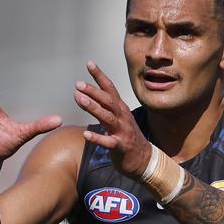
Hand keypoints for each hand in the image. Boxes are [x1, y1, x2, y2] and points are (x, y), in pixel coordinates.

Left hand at [74, 61, 150, 178]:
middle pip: (108, 101)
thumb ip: (106, 108)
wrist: (144, 159)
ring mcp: (123, 131)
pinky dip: (97, 138)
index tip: (89, 63)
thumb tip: (87, 96)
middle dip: (93, 91)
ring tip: (79, 99)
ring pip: (107, 117)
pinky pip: (108, 142)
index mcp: (121, 109)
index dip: (100, 76)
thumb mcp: (119, 118)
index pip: (110, 88)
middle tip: (78, 84)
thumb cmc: (127, 137)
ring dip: (93, 107)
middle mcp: (122, 117)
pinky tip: (86, 134)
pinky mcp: (120, 146)